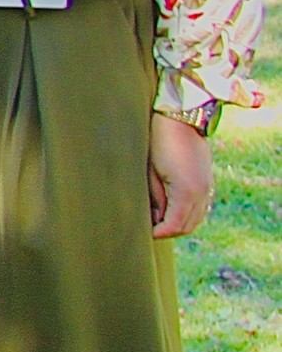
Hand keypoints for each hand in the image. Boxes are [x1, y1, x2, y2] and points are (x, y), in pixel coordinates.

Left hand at [150, 112, 214, 239]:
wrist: (179, 118)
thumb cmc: (157, 142)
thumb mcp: (150, 173)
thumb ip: (155, 198)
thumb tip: (154, 217)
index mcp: (186, 192)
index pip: (174, 226)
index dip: (158, 232)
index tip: (143, 231)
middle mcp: (201, 193)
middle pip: (187, 226)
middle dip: (168, 231)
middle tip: (148, 227)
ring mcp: (207, 187)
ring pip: (196, 218)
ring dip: (178, 223)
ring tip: (158, 218)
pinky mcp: (207, 181)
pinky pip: (200, 207)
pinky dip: (187, 213)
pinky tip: (170, 207)